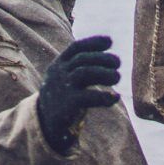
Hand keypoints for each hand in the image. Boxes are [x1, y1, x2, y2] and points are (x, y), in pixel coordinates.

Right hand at [36, 35, 120, 152]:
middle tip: (118, 63)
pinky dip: (104, 96)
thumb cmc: (63, 97)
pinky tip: (114, 97)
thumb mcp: (67, 78)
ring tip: (117, 77)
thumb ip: (83, 66)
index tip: (110, 41)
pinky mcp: (68, 104)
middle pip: (82, 59)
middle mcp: (59, 73)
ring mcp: (62, 88)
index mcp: (59, 65)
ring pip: (84, 72)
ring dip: (104, 73)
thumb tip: (111, 55)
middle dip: (103, 58)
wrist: (45, 123)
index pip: (75, 48)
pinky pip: (88, 97)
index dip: (93, 42)